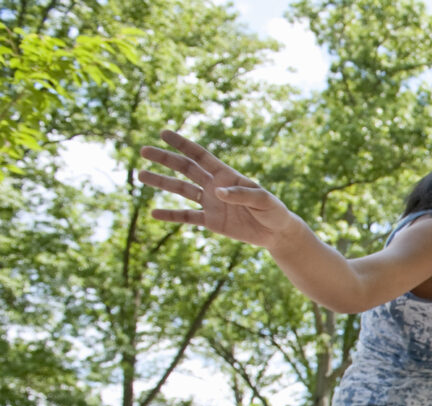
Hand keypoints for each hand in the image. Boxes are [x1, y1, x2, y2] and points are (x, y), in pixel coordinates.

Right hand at [138, 130, 295, 247]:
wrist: (276, 233)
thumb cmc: (274, 211)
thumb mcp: (263, 200)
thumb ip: (241, 194)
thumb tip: (217, 192)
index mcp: (226, 175)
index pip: (200, 156)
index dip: (183, 144)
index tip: (164, 133)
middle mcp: (214, 185)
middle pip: (185, 169)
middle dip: (165, 159)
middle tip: (143, 150)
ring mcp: (211, 203)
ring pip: (181, 190)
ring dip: (161, 182)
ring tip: (141, 174)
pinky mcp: (211, 221)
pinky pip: (187, 217)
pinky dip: (171, 215)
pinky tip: (154, 213)